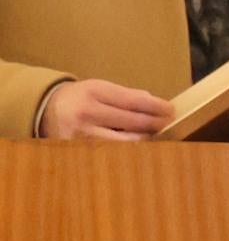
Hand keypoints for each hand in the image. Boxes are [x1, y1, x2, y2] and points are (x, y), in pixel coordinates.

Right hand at [35, 79, 172, 139]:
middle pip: (132, 122)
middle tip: (170, 124)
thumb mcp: (100, 88)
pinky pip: (113, 152)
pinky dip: (129, 150)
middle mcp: (87, 112)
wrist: (45, 109)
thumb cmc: (81, 98)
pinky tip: (141, 148)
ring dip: (146, 140)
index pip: (132, 101)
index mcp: (93, 92)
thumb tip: (153, 101)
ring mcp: (83, 133)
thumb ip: (126, 95)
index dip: (155, 107)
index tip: (171, 110)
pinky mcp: (80, 150)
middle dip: (155, 123)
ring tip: (158, 136)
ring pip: (125, 142)